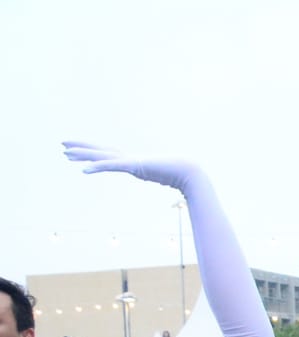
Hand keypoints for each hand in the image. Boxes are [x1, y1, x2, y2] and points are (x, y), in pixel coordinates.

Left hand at [62, 142, 205, 195]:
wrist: (190, 172)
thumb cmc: (181, 176)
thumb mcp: (165, 179)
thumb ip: (160, 180)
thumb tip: (164, 185)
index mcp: (135, 162)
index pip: (110, 155)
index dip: (94, 153)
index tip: (80, 152)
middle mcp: (130, 158)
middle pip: (100, 152)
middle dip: (81, 148)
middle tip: (63, 145)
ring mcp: (131, 160)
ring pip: (101, 156)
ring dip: (83, 154)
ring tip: (65, 153)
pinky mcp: (133, 165)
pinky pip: (110, 166)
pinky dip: (96, 167)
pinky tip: (83, 170)